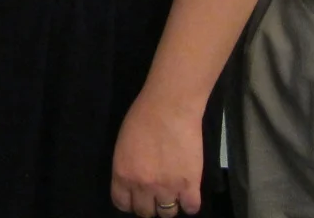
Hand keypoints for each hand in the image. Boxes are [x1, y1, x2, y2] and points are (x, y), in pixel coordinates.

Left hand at [110, 86, 203, 215]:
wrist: (170, 106)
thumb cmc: (143, 116)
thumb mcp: (123, 144)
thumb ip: (127, 167)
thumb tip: (133, 181)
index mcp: (122, 174)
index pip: (122, 204)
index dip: (130, 202)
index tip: (136, 197)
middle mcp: (142, 186)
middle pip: (145, 212)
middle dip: (149, 205)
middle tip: (156, 193)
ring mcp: (167, 188)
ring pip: (167, 213)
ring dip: (169, 205)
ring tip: (173, 193)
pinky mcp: (190, 184)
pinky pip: (191, 208)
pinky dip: (190, 203)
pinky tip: (189, 193)